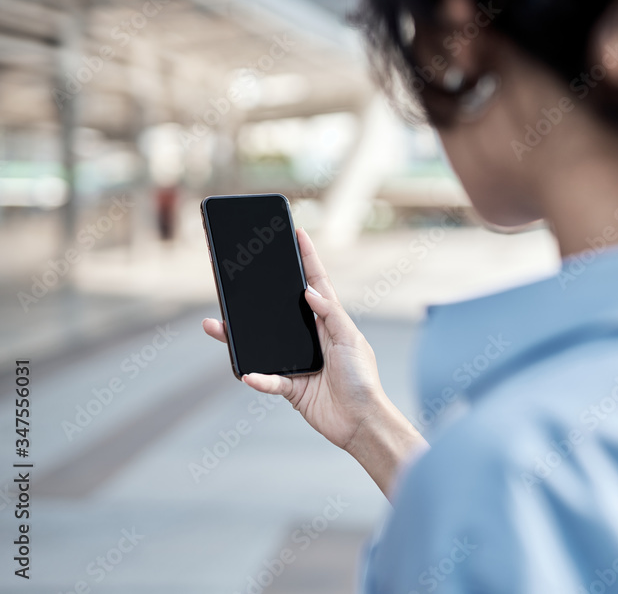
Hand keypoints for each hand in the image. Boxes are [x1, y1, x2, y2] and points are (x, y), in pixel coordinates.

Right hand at [203, 228, 425, 496]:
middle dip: (258, 295)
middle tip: (238, 276)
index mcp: (330, 322)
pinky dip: (258, 378)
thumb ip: (332, 314)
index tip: (298, 233)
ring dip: (239, 337)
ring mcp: (298, 361)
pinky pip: (268, 380)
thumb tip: (310, 291)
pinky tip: (248, 374)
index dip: (307, 259)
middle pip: (279, 311)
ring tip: (217, 325)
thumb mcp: (351, 340)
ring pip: (262, 343)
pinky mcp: (291, 387)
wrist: (362, 422)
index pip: (316, 284)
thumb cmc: (363, 378)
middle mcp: (312, 337)